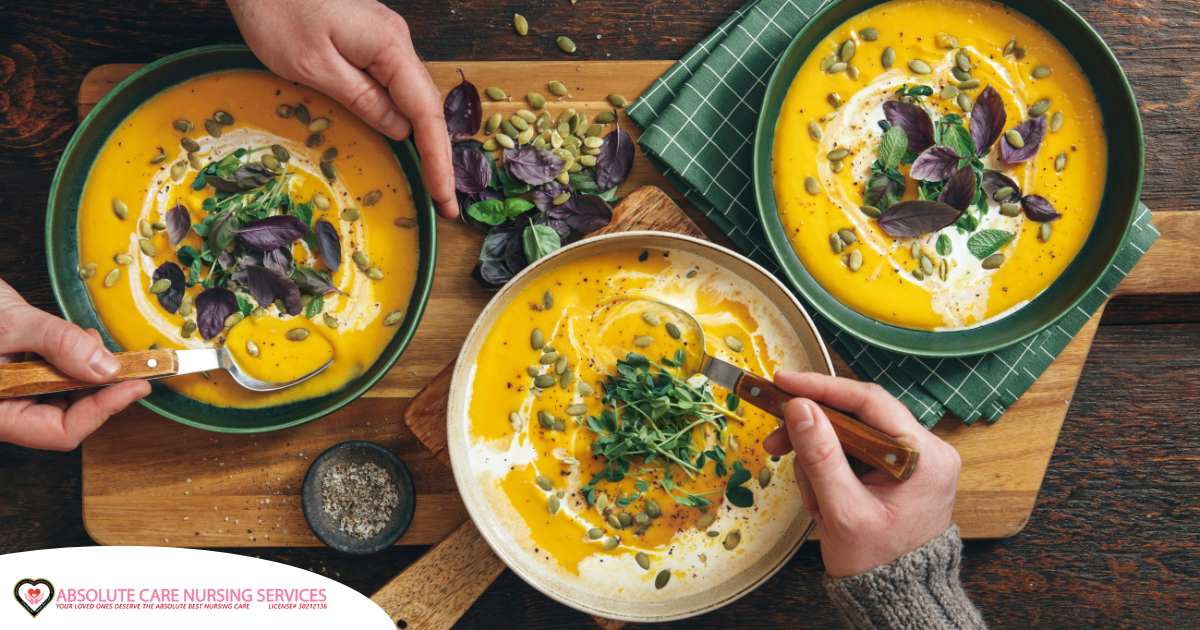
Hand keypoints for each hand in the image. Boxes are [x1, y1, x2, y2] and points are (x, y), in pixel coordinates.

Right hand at [0, 279, 149, 450]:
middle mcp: (4, 410)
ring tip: (85, 342)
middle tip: (128, 363)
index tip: (136, 385)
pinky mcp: (18, 376)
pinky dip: (73, 359)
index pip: (60, 432)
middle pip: (68, 417)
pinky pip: (54, 378)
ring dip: (87, 372)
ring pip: (65, 397)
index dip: (103, 411)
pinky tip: (73, 340)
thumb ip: (57, 343)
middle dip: (99, 389)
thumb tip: (104, 367)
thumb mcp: (7, 324)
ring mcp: (11, 394)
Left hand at [227, 0, 457, 218]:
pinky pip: (396, 85)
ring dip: (424, 140)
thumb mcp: (314, 67)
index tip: (445, 197)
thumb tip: (400, 130)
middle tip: (444, 202)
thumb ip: (362, 99)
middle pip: (427, 106)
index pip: (425, 113)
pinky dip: (405, 117)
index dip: (438, 159)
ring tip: (432, 180)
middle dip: (438, 157)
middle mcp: (396, 41)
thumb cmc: (275, 11)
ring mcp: (385, 39)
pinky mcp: (369, 40)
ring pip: (413, 96)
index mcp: (389, 46)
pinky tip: (407, 141)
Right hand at [763, 372, 960, 577]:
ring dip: (818, 458)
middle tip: (775, 442)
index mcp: (924, 456)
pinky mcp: (896, 470)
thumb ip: (820, 456)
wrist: (896, 595)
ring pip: (849, 435)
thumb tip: (800, 408)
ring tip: (810, 495)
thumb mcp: (842, 510)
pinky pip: (853, 453)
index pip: (870, 402)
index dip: (822, 388)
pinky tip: (820, 495)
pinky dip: (829, 469)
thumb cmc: (878, 563)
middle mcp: (925, 450)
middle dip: (812, 432)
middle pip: (856, 417)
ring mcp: (911, 460)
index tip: (785, 383)